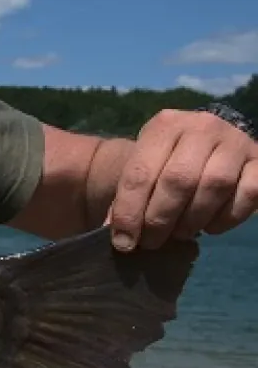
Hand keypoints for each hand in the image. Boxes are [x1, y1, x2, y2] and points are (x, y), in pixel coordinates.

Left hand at [106, 109, 257, 250]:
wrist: (204, 146)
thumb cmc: (165, 163)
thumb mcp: (142, 169)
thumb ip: (127, 199)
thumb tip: (122, 240)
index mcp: (165, 125)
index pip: (140, 173)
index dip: (129, 212)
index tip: (124, 242)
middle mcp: (202, 126)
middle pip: (178, 180)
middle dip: (160, 219)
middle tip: (152, 242)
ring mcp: (235, 141)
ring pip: (215, 186)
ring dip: (193, 220)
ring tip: (180, 234)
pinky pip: (249, 193)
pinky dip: (228, 218)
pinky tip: (210, 227)